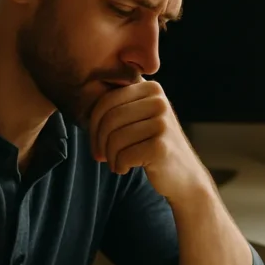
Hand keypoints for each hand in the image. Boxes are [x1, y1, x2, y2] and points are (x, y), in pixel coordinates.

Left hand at [88, 80, 208, 200]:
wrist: (184, 176)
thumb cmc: (152, 145)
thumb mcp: (139, 117)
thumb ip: (118, 104)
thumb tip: (80, 99)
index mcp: (151, 88)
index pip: (107, 101)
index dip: (93, 125)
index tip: (96, 143)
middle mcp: (160, 101)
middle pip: (109, 119)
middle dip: (99, 142)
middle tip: (102, 156)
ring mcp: (163, 123)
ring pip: (115, 138)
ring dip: (110, 156)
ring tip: (117, 163)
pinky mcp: (161, 146)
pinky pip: (124, 155)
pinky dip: (119, 166)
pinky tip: (126, 169)